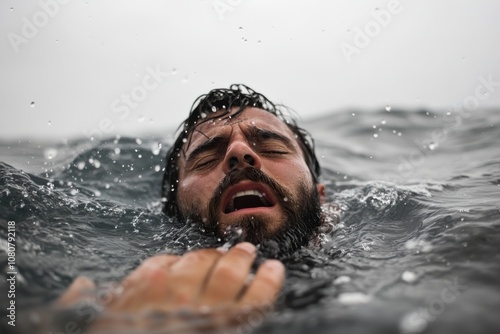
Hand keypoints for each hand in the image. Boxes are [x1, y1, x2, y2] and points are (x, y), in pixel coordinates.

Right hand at [55, 242, 284, 332]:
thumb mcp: (90, 322)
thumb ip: (82, 304)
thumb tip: (82, 286)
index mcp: (146, 285)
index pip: (168, 262)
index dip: (183, 262)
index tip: (191, 262)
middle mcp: (177, 289)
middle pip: (201, 261)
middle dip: (216, 255)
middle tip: (231, 249)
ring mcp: (207, 306)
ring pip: (230, 272)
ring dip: (242, 259)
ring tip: (251, 252)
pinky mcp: (232, 323)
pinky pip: (256, 297)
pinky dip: (268, 281)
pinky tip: (274, 270)